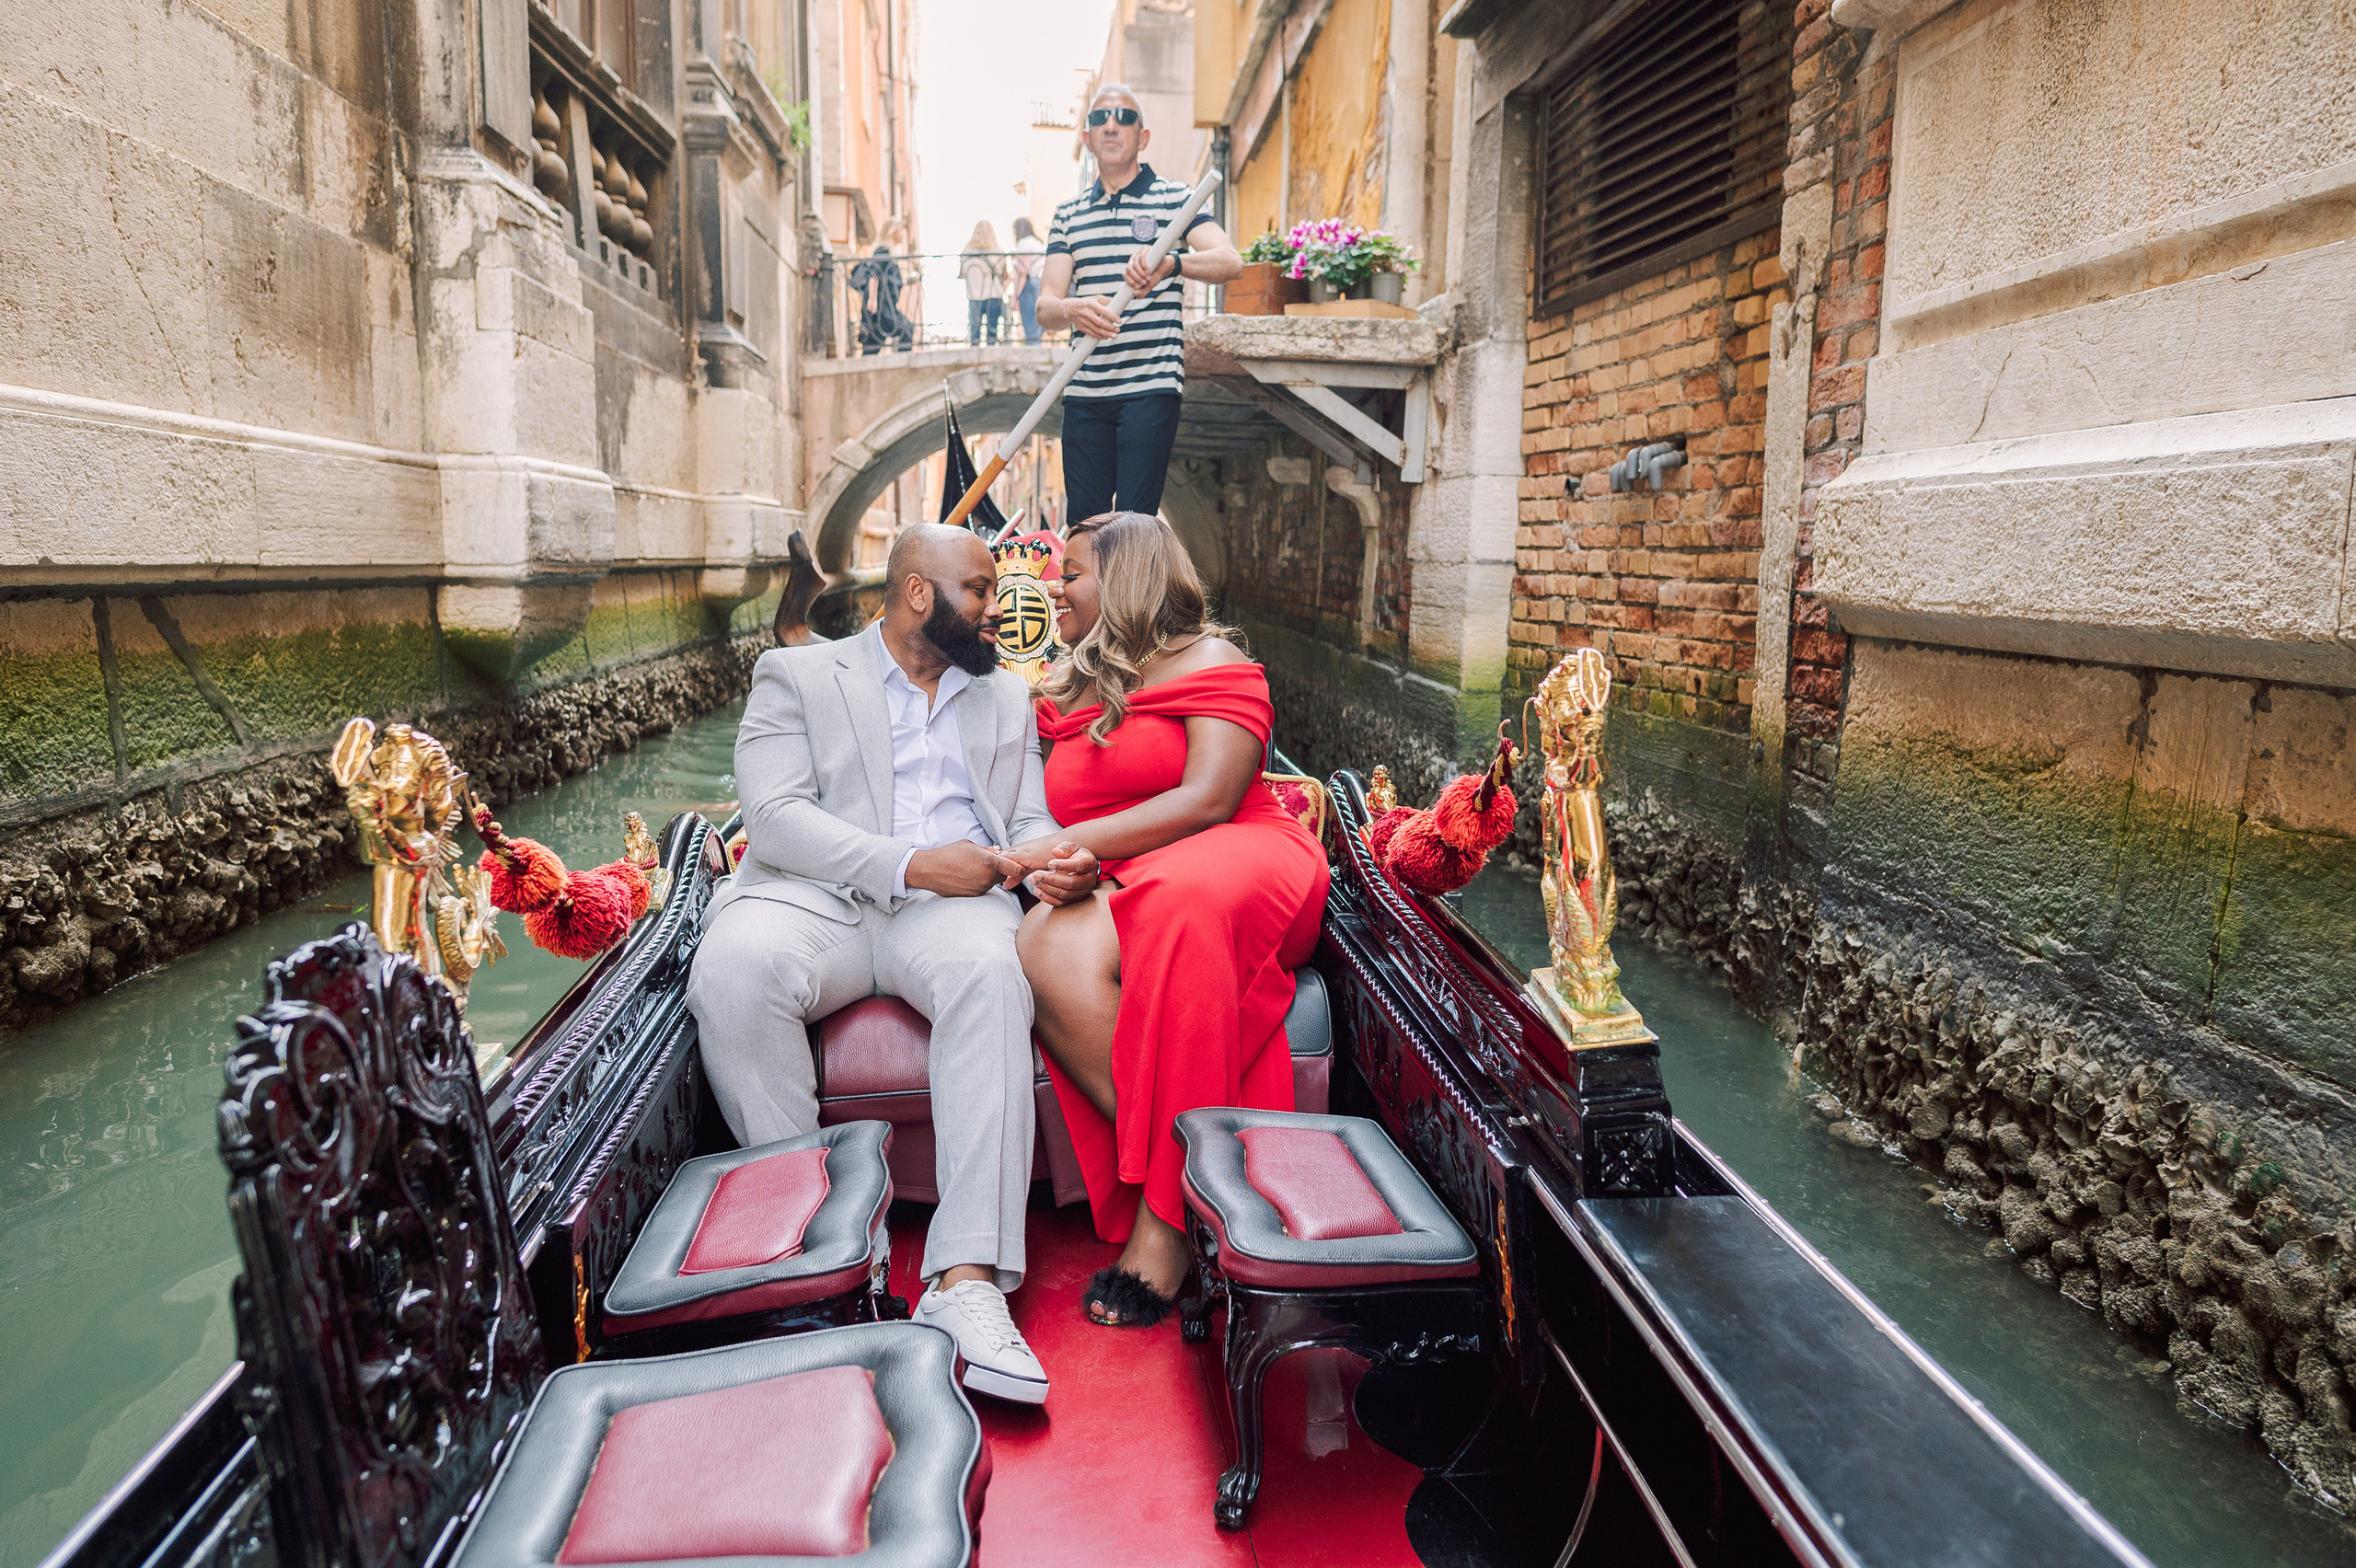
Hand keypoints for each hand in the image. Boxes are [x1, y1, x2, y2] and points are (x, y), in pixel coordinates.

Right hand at [906, 841, 1021, 897]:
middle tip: (988, 862)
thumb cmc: (949, 854)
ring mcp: (980, 888)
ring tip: (972, 868)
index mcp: (990, 863)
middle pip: (1004, 876)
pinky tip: (966, 876)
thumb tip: (998, 851)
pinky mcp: (973, 895)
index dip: (1018, 867)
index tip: (1016, 864)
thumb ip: (987, 850)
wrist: (930, 870)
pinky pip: (982, 888)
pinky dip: (979, 882)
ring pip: (992, 882)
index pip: (1015, 869)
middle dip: (1000, 870)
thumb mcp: (970, 845)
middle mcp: (987, 878)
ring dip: (988, 876)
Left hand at [1026, 843, 1100, 906]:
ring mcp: (1082, 892)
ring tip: (1033, 880)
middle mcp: (1089, 880)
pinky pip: (1060, 903)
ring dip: (1047, 888)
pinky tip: (1037, 891)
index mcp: (1090, 864)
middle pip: (1070, 883)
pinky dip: (1047, 898)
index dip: (1064, 865)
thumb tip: (1056, 852)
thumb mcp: (1072, 847)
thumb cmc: (1075, 856)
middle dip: (1051, 879)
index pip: (1078, 866)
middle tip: (1036, 874)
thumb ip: (1064, 848)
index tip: (1049, 863)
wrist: (1081, 869)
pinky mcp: (1074, 900)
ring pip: (1064, 894)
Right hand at [1068, 296, 1123, 339]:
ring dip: (1106, 334)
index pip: (1103, 311)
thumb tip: (1118, 302)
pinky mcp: (1081, 327)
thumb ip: (1107, 300)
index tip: (1119, 321)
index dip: (1112, 317)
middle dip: (1110, 328)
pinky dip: (1099, 336)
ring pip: (1095, 330)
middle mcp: (1087, 313)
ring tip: (1114, 336)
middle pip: (1099, 323)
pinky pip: (1091, 333)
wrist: (1070, 308)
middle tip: (1118, 330)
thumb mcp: (1096, 298)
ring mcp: (1083, 321)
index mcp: (1091, 304)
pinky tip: (1106, 337)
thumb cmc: (1087, 303)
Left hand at [1123, 251, 1175, 292]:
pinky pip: (1141, 257)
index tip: (1138, 286)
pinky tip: (1148, 271)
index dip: (1130, 281)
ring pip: (1134, 264)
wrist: (1166, 268)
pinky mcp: (1145, 249)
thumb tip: (1134, 293)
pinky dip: (1144, 266)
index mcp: (1131, 269)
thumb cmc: (1155, 276)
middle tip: (1144, 282)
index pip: (1125, 275)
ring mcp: (1138, 254)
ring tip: (1148, 277)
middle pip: (1129, 269)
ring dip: (1141, 273)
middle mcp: (1133, 261)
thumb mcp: (1148, 286)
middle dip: (1136, 278)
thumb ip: (1142, 292)